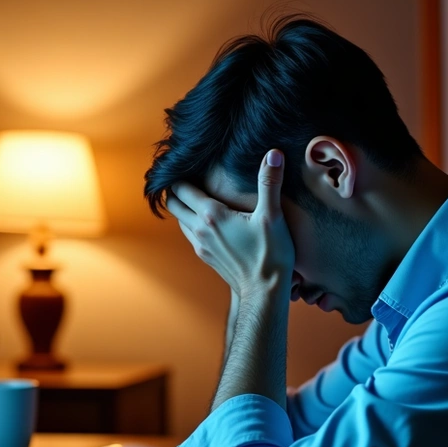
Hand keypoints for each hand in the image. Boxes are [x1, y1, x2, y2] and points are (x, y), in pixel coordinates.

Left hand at [165, 149, 294, 298]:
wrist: (264, 293)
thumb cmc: (271, 255)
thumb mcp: (273, 216)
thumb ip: (270, 183)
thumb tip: (273, 154)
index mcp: (212, 215)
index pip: (182, 188)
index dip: (178, 174)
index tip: (181, 163)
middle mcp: (200, 230)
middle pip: (173, 204)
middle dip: (175, 189)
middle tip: (183, 177)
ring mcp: (201, 246)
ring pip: (180, 220)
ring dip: (182, 207)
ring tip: (193, 195)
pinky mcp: (206, 257)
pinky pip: (190, 235)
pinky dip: (191, 223)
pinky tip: (206, 220)